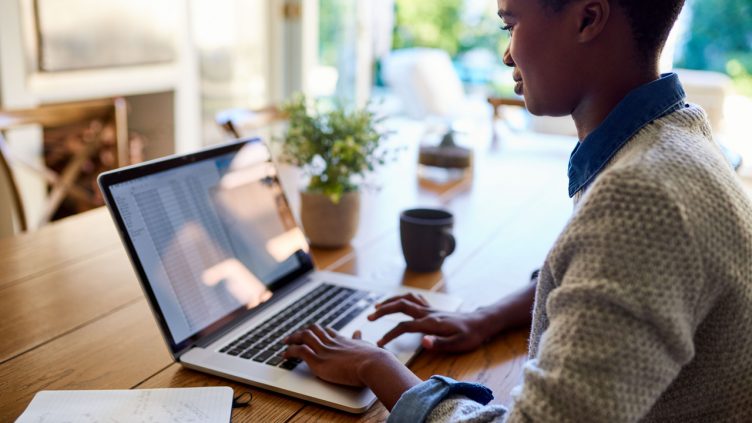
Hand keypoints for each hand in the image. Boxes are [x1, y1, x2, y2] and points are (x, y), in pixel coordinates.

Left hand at [283, 324, 393, 386]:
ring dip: (292, 338)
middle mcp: (332, 342)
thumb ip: (360, 340)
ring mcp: (324, 350)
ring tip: (285, 342)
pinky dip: (290, 352)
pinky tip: (284, 355)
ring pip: (304, 337)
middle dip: (302, 332)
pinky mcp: (319, 361)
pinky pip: (299, 351)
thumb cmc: (374, 359)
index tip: (313, 333)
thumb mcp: (367, 345)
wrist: (373, 364)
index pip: (327, 331)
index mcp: (343, 340)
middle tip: (294, 336)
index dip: (318, 332)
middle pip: (313, 330)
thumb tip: (359, 332)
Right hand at [368, 293, 489, 352]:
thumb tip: (423, 342)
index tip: (379, 344)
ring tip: (378, 306)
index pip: (404, 327)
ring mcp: (430, 309)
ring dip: (391, 301)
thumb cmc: (470, 335)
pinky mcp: (433, 309)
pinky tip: (398, 302)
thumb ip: (440, 342)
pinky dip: (403, 298)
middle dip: (383, 310)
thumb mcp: (458, 343)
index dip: (389, 334)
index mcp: (430, 323)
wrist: (481, 323)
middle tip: (369, 317)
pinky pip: (415, 299)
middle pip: (400, 306)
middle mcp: (428, 313)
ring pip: (406, 299)